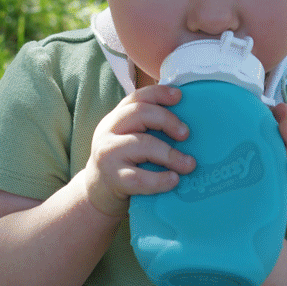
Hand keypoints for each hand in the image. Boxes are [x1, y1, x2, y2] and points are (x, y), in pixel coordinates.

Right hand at [84, 85, 195, 217]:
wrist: (97, 192)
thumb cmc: (123, 162)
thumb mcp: (128, 137)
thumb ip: (148, 126)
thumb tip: (186, 121)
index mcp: (116, 118)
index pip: (136, 97)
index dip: (159, 93)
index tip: (179, 96)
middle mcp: (108, 131)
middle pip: (140, 113)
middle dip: (167, 120)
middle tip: (186, 134)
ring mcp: (108, 154)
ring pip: (143, 145)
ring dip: (171, 154)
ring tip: (189, 164)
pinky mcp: (113, 179)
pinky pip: (140, 178)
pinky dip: (160, 179)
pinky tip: (174, 180)